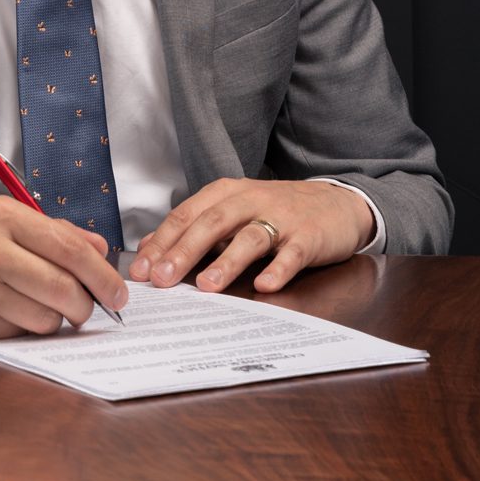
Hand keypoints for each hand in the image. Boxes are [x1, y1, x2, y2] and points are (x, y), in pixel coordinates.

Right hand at [0, 197, 127, 340]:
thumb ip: (50, 230)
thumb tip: (98, 248)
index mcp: (2, 217)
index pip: (70, 248)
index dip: (104, 275)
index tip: (120, 292)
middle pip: (64, 289)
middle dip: (88, 306)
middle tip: (92, 309)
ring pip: (44, 318)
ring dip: (56, 320)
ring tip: (45, 307)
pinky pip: (16, 333)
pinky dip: (24, 328)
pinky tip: (12, 313)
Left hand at [128, 178, 374, 294]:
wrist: (337, 202)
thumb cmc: (277, 211)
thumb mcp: (233, 211)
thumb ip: (194, 228)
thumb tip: (148, 249)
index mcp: (227, 193)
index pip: (186, 214)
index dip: (162, 241)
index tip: (142, 269)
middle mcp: (251, 200)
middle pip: (212, 223)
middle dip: (184, 251)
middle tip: (163, 278)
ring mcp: (281, 217)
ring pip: (249, 238)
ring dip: (226, 262)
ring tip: (206, 286)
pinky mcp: (309, 236)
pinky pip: (293, 254)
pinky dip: (279, 269)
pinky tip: (265, 286)